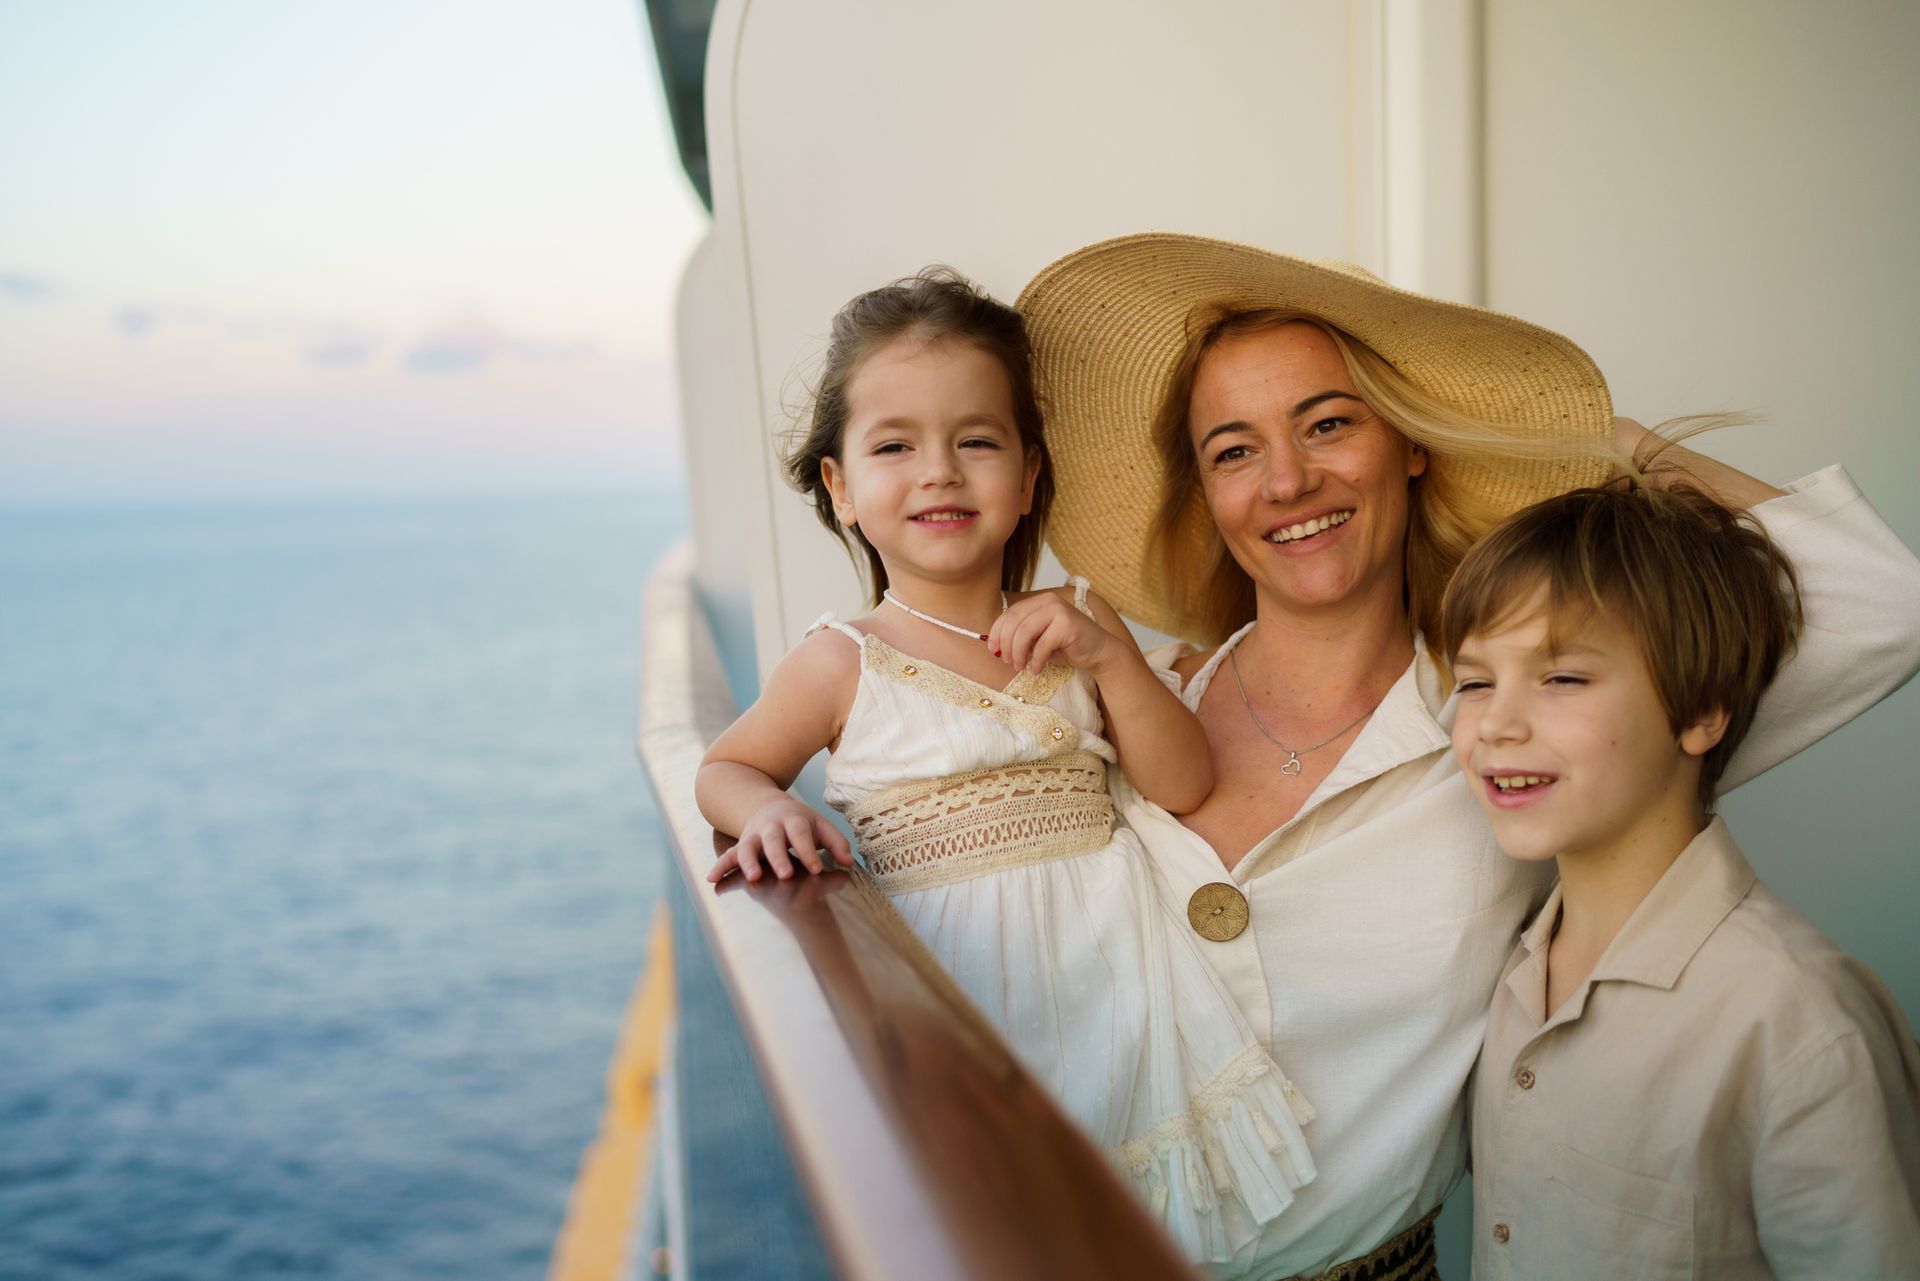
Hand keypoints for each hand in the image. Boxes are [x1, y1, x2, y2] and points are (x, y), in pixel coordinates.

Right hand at [707, 796, 852, 882]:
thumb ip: (836, 842)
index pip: (801, 835)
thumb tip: (849, 862)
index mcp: (794, 820)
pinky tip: (712, 879)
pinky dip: (720, 867)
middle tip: (786, 874)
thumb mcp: (820, 826)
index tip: (817, 869)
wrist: (768, 806)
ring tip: (753, 877)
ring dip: (749, 862)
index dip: (809, 851)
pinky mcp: (741, 845)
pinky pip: (728, 855)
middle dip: (779, 857)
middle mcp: (771, 827)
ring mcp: (753, 836)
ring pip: (749, 847)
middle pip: (774, 840)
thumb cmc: (800, 823)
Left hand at [988, 591, 1115, 675]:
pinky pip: (1042, 645)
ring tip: (1020, 667)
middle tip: (1007, 662)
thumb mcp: (1038, 640)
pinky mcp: (1067, 624)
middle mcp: (1048, 601)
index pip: (1009, 613)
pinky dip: (1036, 661)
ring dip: (1018, 654)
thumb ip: (1020, 637)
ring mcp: (1058, 610)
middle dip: (1006, 645)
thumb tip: (994, 645)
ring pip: (1024, 632)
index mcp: (1039, 601)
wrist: (1098, 652)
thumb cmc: (1066, 647)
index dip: (997, 632)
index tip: (993, 650)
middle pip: (1014, 622)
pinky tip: (1036, 670)